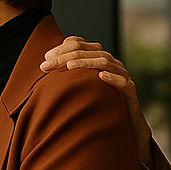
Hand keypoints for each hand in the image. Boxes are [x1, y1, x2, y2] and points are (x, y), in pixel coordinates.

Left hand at [40, 35, 151, 158]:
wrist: (120, 124)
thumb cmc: (94, 103)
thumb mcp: (76, 87)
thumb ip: (62, 75)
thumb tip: (41, 67)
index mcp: (96, 59)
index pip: (80, 45)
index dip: (63, 48)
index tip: (45, 57)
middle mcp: (110, 64)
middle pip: (91, 51)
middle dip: (67, 56)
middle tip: (48, 64)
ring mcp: (122, 77)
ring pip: (106, 63)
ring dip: (87, 63)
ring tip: (70, 66)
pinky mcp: (129, 93)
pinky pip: (125, 83)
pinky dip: (113, 78)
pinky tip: (100, 77)